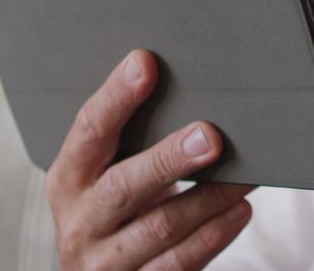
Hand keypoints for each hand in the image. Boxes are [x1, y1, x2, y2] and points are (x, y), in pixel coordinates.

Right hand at [45, 50, 254, 270]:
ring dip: (209, 198)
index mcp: (68, 181)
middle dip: (168, 159)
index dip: (115, 97)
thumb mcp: (110, 175)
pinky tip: (239, 210)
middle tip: (209, 136)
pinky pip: (179, 263)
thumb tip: (193, 85)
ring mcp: (105, 262)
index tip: (144, 62)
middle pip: (122, 187)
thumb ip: (134, 141)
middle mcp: (79, 222)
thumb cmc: (117, 211)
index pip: (88, 132)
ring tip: (246, 175)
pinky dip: (214, 234)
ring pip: (160, 227)